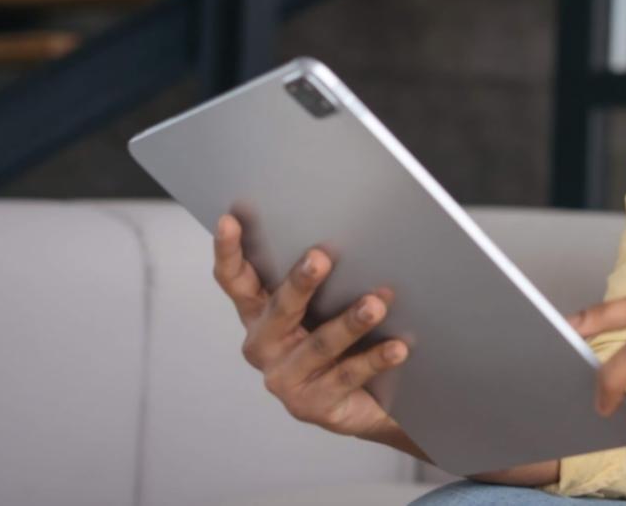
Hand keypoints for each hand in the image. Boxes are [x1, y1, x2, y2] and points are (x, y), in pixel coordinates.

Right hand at [212, 212, 409, 440]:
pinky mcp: (312, 404)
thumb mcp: (324, 308)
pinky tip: (397, 348)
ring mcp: (285, 378)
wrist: (363, 404)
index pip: (236, 280)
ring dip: (350, 322)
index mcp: (260, 315)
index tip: (230, 220)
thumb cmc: (340, 343)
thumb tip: (354, 235)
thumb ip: (324, 281)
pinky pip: (347, 375)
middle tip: (321, 258)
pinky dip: (374, 359)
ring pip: (320, 344)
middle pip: (280, 309)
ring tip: (375, 305)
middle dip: (300, 283)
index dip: (228, 251)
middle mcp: (264, 346)